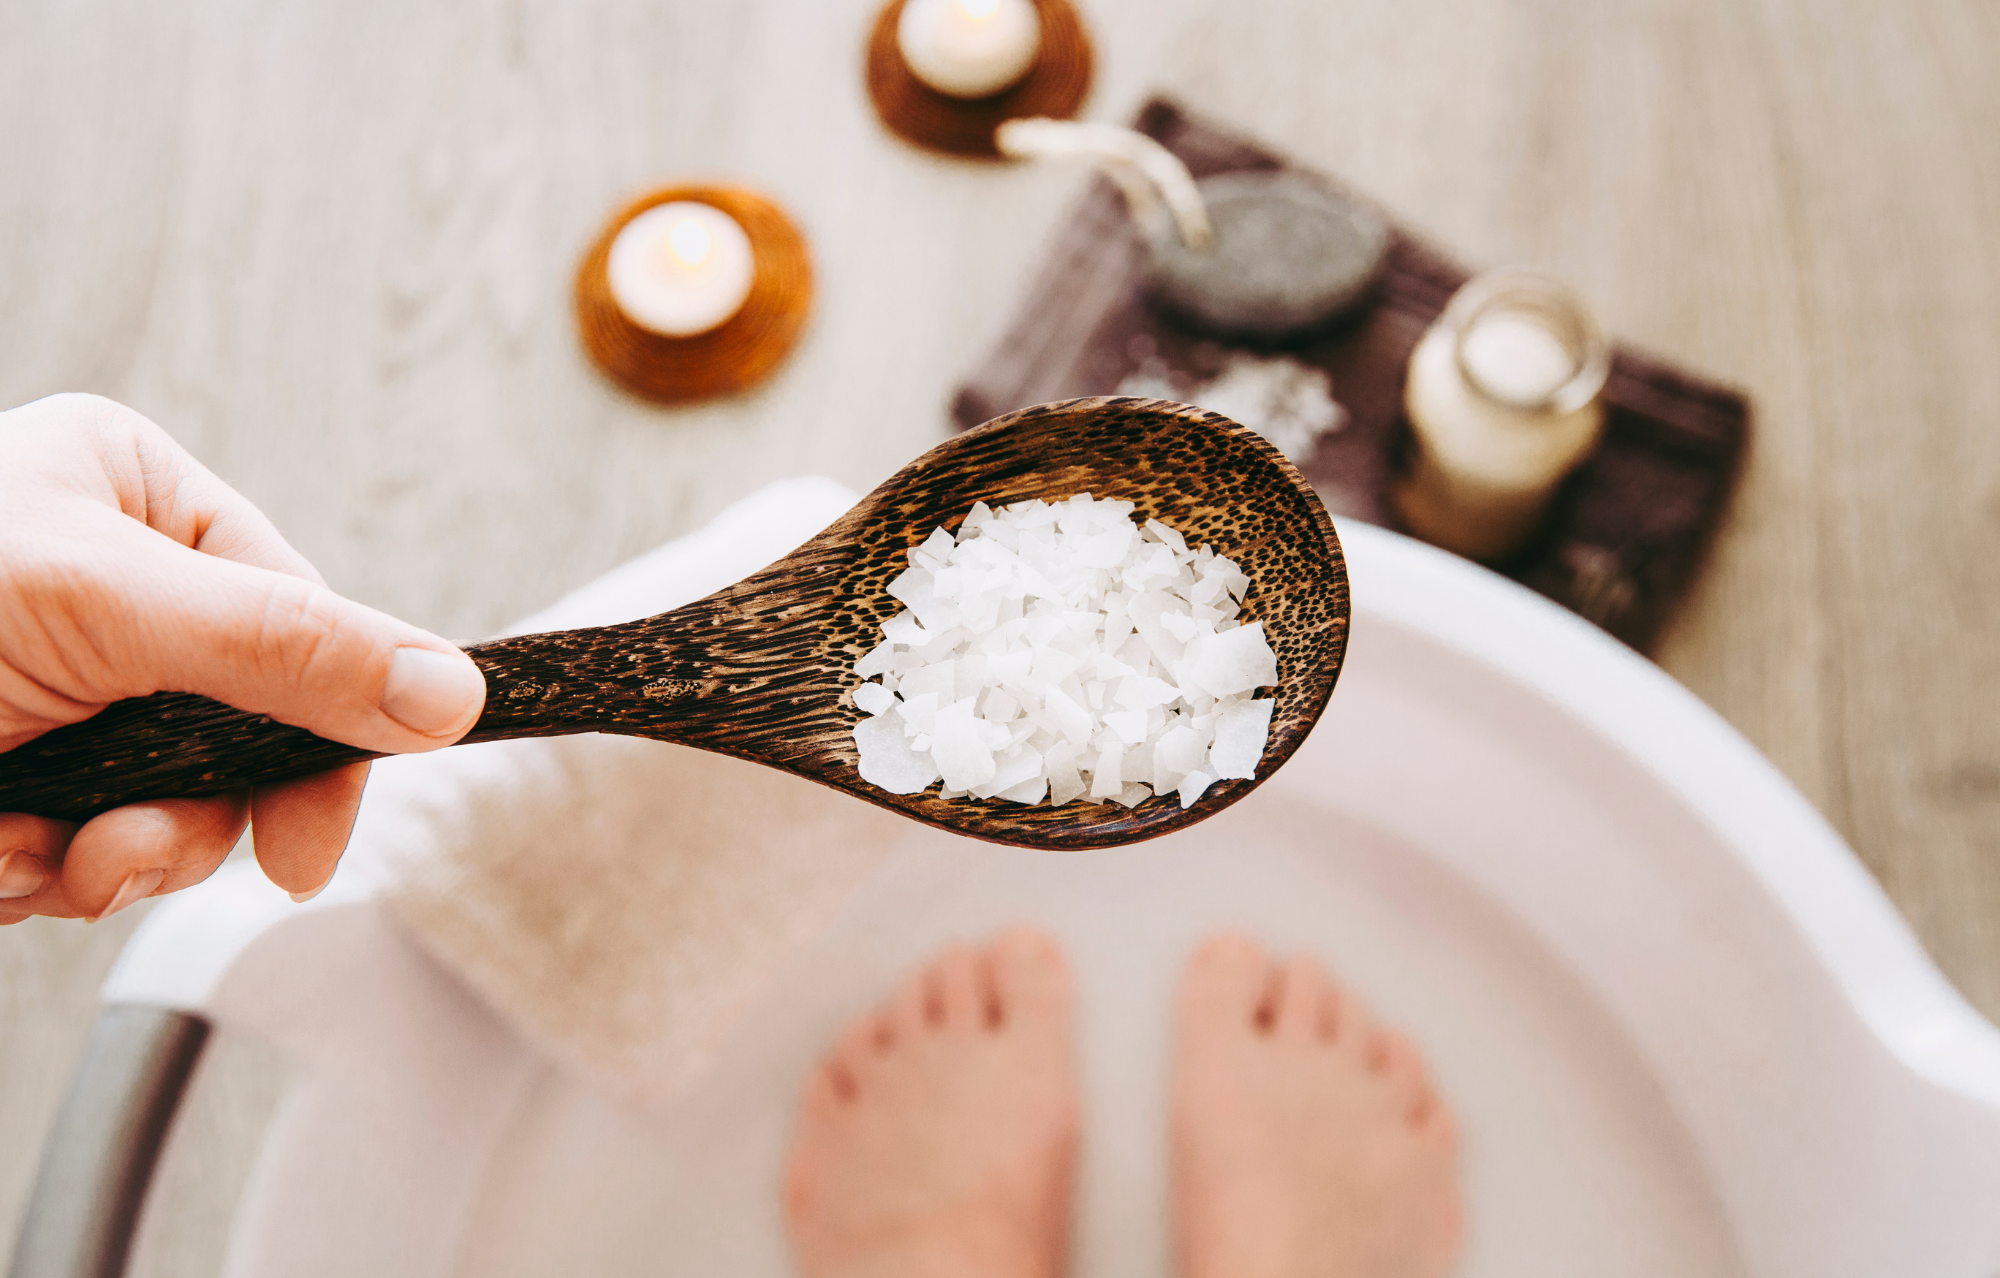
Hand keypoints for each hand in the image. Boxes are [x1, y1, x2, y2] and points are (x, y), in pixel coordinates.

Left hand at [0, 394, 485, 921]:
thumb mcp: (101, 604)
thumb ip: (286, 648)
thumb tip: (452, 689)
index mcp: (136, 497)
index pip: (299, 616)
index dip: (322, 732)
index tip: (311, 841)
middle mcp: (108, 587)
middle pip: (243, 724)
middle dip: (188, 810)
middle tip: (130, 850)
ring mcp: (63, 686)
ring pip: (171, 801)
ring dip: (113, 855)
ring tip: (35, 851)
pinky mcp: (16, 773)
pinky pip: (86, 846)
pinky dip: (42, 875)